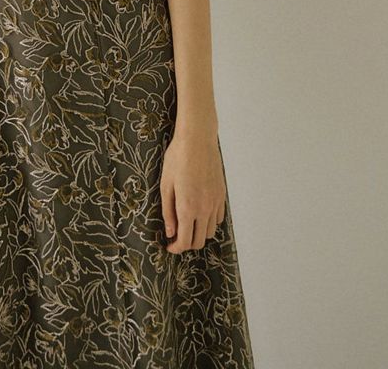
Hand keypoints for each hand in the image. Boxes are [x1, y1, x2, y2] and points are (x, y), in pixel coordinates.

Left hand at [160, 130, 225, 252]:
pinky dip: (209, 222)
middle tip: (176, 236)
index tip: (169, 246)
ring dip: (199, 233)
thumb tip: (170, 231)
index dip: (176, 248)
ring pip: (210, 232)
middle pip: (199, 241)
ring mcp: (215, 202)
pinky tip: (199, 212)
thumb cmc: (178, 158)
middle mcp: (204, 209)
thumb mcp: (166, 184)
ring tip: (188, 223)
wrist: (197, 140)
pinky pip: (218, 218)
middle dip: (187, 244)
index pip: (185, 241)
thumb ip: (168, 211)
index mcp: (188, 207)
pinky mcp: (222, 195)